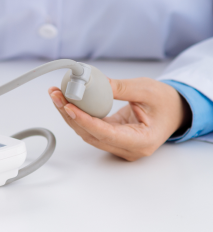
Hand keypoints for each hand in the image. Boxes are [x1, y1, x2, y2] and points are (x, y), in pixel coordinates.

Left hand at [48, 77, 187, 160]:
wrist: (174, 109)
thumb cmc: (166, 102)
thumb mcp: (147, 90)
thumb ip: (121, 88)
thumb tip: (95, 83)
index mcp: (142, 141)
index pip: (107, 134)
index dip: (85, 121)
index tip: (69, 107)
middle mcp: (129, 148)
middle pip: (92, 135)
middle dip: (71, 115)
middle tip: (56, 95)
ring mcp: (120, 146)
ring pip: (88, 133)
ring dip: (70, 114)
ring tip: (57, 95)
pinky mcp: (112, 139)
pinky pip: (91, 129)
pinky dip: (78, 115)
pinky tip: (66, 100)